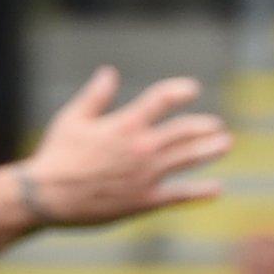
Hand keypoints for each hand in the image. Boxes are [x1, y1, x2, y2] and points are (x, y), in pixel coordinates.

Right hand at [14, 67, 229, 226]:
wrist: (48, 196)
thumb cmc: (56, 155)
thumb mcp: (72, 118)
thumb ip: (95, 96)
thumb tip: (109, 72)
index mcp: (124, 125)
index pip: (161, 99)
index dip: (179, 91)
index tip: (192, 89)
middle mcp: (141, 148)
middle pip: (183, 131)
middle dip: (202, 126)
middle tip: (216, 125)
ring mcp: (146, 176)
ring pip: (188, 159)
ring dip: (210, 150)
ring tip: (225, 144)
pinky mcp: (144, 201)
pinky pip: (179, 195)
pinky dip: (200, 192)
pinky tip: (217, 188)